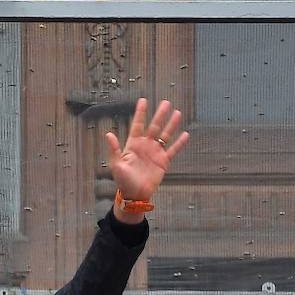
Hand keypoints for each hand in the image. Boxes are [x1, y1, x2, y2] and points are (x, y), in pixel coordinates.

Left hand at [105, 98, 189, 221]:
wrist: (134, 194)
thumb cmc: (123, 180)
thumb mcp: (116, 165)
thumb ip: (114, 149)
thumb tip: (108, 134)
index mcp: (133, 145)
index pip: (137, 125)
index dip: (141, 113)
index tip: (143, 100)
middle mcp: (145, 146)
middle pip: (154, 127)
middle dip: (160, 115)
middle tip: (166, 102)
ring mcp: (155, 152)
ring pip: (165, 135)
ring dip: (171, 125)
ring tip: (177, 113)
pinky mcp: (163, 161)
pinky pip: (173, 150)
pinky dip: (179, 143)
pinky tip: (185, 134)